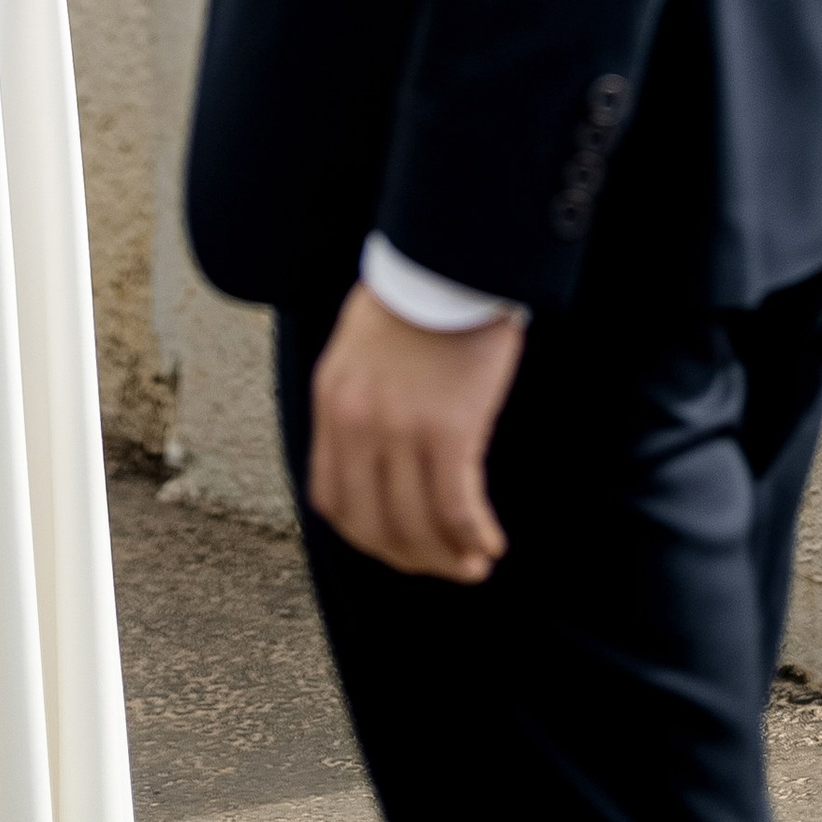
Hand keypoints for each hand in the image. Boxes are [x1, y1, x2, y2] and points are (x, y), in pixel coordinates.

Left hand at [307, 282, 523, 581]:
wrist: (449, 255)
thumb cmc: (417, 295)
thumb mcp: (361, 348)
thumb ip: (359, 400)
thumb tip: (374, 454)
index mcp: (332, 402)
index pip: (332, 499)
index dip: (367, 534)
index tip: (399, 544)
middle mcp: (356, 423)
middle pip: (372, 524)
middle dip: (410, 558)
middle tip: (443, 566)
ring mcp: (400, 429)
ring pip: (415, 526)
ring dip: (446, 558)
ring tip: (472, 563)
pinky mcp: (448, 429)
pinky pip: (455, 508)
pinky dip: (472, 536)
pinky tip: (489, 542)